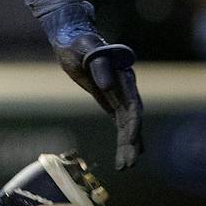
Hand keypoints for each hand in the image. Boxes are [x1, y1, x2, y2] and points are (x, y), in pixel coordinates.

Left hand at [52, 20, 143, 169]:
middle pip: (132, 120)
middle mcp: (126, 89)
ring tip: (125, 166)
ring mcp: (118, 95)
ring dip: (127, 145)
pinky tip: (124, 153)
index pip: (133, 106)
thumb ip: (98, 66)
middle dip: (131, 143)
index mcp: (124, 78)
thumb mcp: (87, 51)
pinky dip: (122, 137)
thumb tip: (107, 85)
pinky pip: (118, 121)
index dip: (133, 125)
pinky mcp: (108, 99)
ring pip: (126, 124)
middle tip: (128, 164)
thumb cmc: (79, 43)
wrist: (72, 39)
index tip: (131, 141)